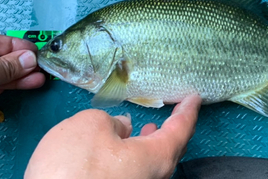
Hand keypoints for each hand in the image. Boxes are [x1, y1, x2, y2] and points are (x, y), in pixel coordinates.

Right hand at [25, 94, 201, 178]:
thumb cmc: (73, 165)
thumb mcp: (90, 125)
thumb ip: (112, 121)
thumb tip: (122, 128)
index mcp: (155, 158)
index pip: (180, 130)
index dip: (187, 111)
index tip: (194, 98)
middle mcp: (152, 178)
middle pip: (171, 151)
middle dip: (174, 129)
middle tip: (176, 112)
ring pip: (152, 164)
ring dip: (152, 143)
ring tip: (148, 128)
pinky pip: (137, 171)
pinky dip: (135, 155)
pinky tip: (121, 148)